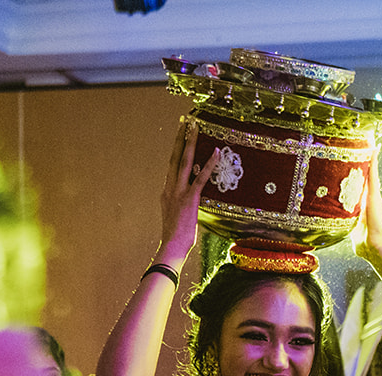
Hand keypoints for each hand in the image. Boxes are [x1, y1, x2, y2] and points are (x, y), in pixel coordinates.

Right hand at [159, 118, 213, 264]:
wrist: (171, 247)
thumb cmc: (175, 238)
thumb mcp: (176, 219)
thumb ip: (181, 207)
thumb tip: (189, 206)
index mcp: (166, 193)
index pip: (172, 168)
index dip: (176, 151)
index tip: (180, 138)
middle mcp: (170, 188)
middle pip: (175, 158)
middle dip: (180, 139)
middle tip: (185, 123)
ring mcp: (179, 192)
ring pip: (184, 161)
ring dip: (190, 142)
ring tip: (194, 127)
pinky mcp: (190, 198)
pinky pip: (200, 178)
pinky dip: (209, 164)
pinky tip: (215, 152)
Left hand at [349, 146, 381, 277]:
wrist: (375, 248)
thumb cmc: (363, 243)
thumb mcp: (349, 228)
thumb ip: (343, 222)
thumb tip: (329, 224)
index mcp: (362, 203)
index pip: (358, 183)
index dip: (355, 170)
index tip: (352, 157)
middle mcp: (369, 197)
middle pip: (365, 174)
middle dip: (363, 159)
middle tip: (362, 141)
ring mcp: (373, 195)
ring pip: (370, 172)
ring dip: (369, 157)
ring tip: (367, 140)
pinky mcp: (375, 195)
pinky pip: (373, 175)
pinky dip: (373, 162)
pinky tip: (372, 149)